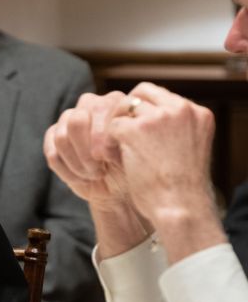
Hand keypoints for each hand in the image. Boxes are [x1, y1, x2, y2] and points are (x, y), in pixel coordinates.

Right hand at [44, 91, 128, 208]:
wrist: (122, 185)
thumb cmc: (133, 166)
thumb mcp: (136, 151)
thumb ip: (123, 136)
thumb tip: (103, 141)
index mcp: (113, 102)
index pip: (97, 109)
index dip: (100, 136)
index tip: (108, 158)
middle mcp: (89, 105)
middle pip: (76, 122)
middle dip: (86, 152)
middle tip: (99, 170)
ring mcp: (68, 119)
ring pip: (61, 138)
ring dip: (77, 164)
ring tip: (94, 175)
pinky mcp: (53, 137)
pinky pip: (52, 153)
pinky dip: (66, 170)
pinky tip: (81, 178)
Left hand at [107, 83, 225, 260]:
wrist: (179, 208)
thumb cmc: (180, 188)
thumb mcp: (186, 148)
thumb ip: (172, 127)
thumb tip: (144, 115)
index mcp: (198, 113)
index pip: (159, 95)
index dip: (141, 110)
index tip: (132, 128)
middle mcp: (180, 109)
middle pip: (139, 94)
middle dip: (123, 112)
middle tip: (115, 134)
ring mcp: (158, 117)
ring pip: (121, 109)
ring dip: (112, 128)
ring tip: (112, 149)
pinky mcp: (135, 130)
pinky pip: (110, 127)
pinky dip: (105, 143)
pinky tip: (107, 159)